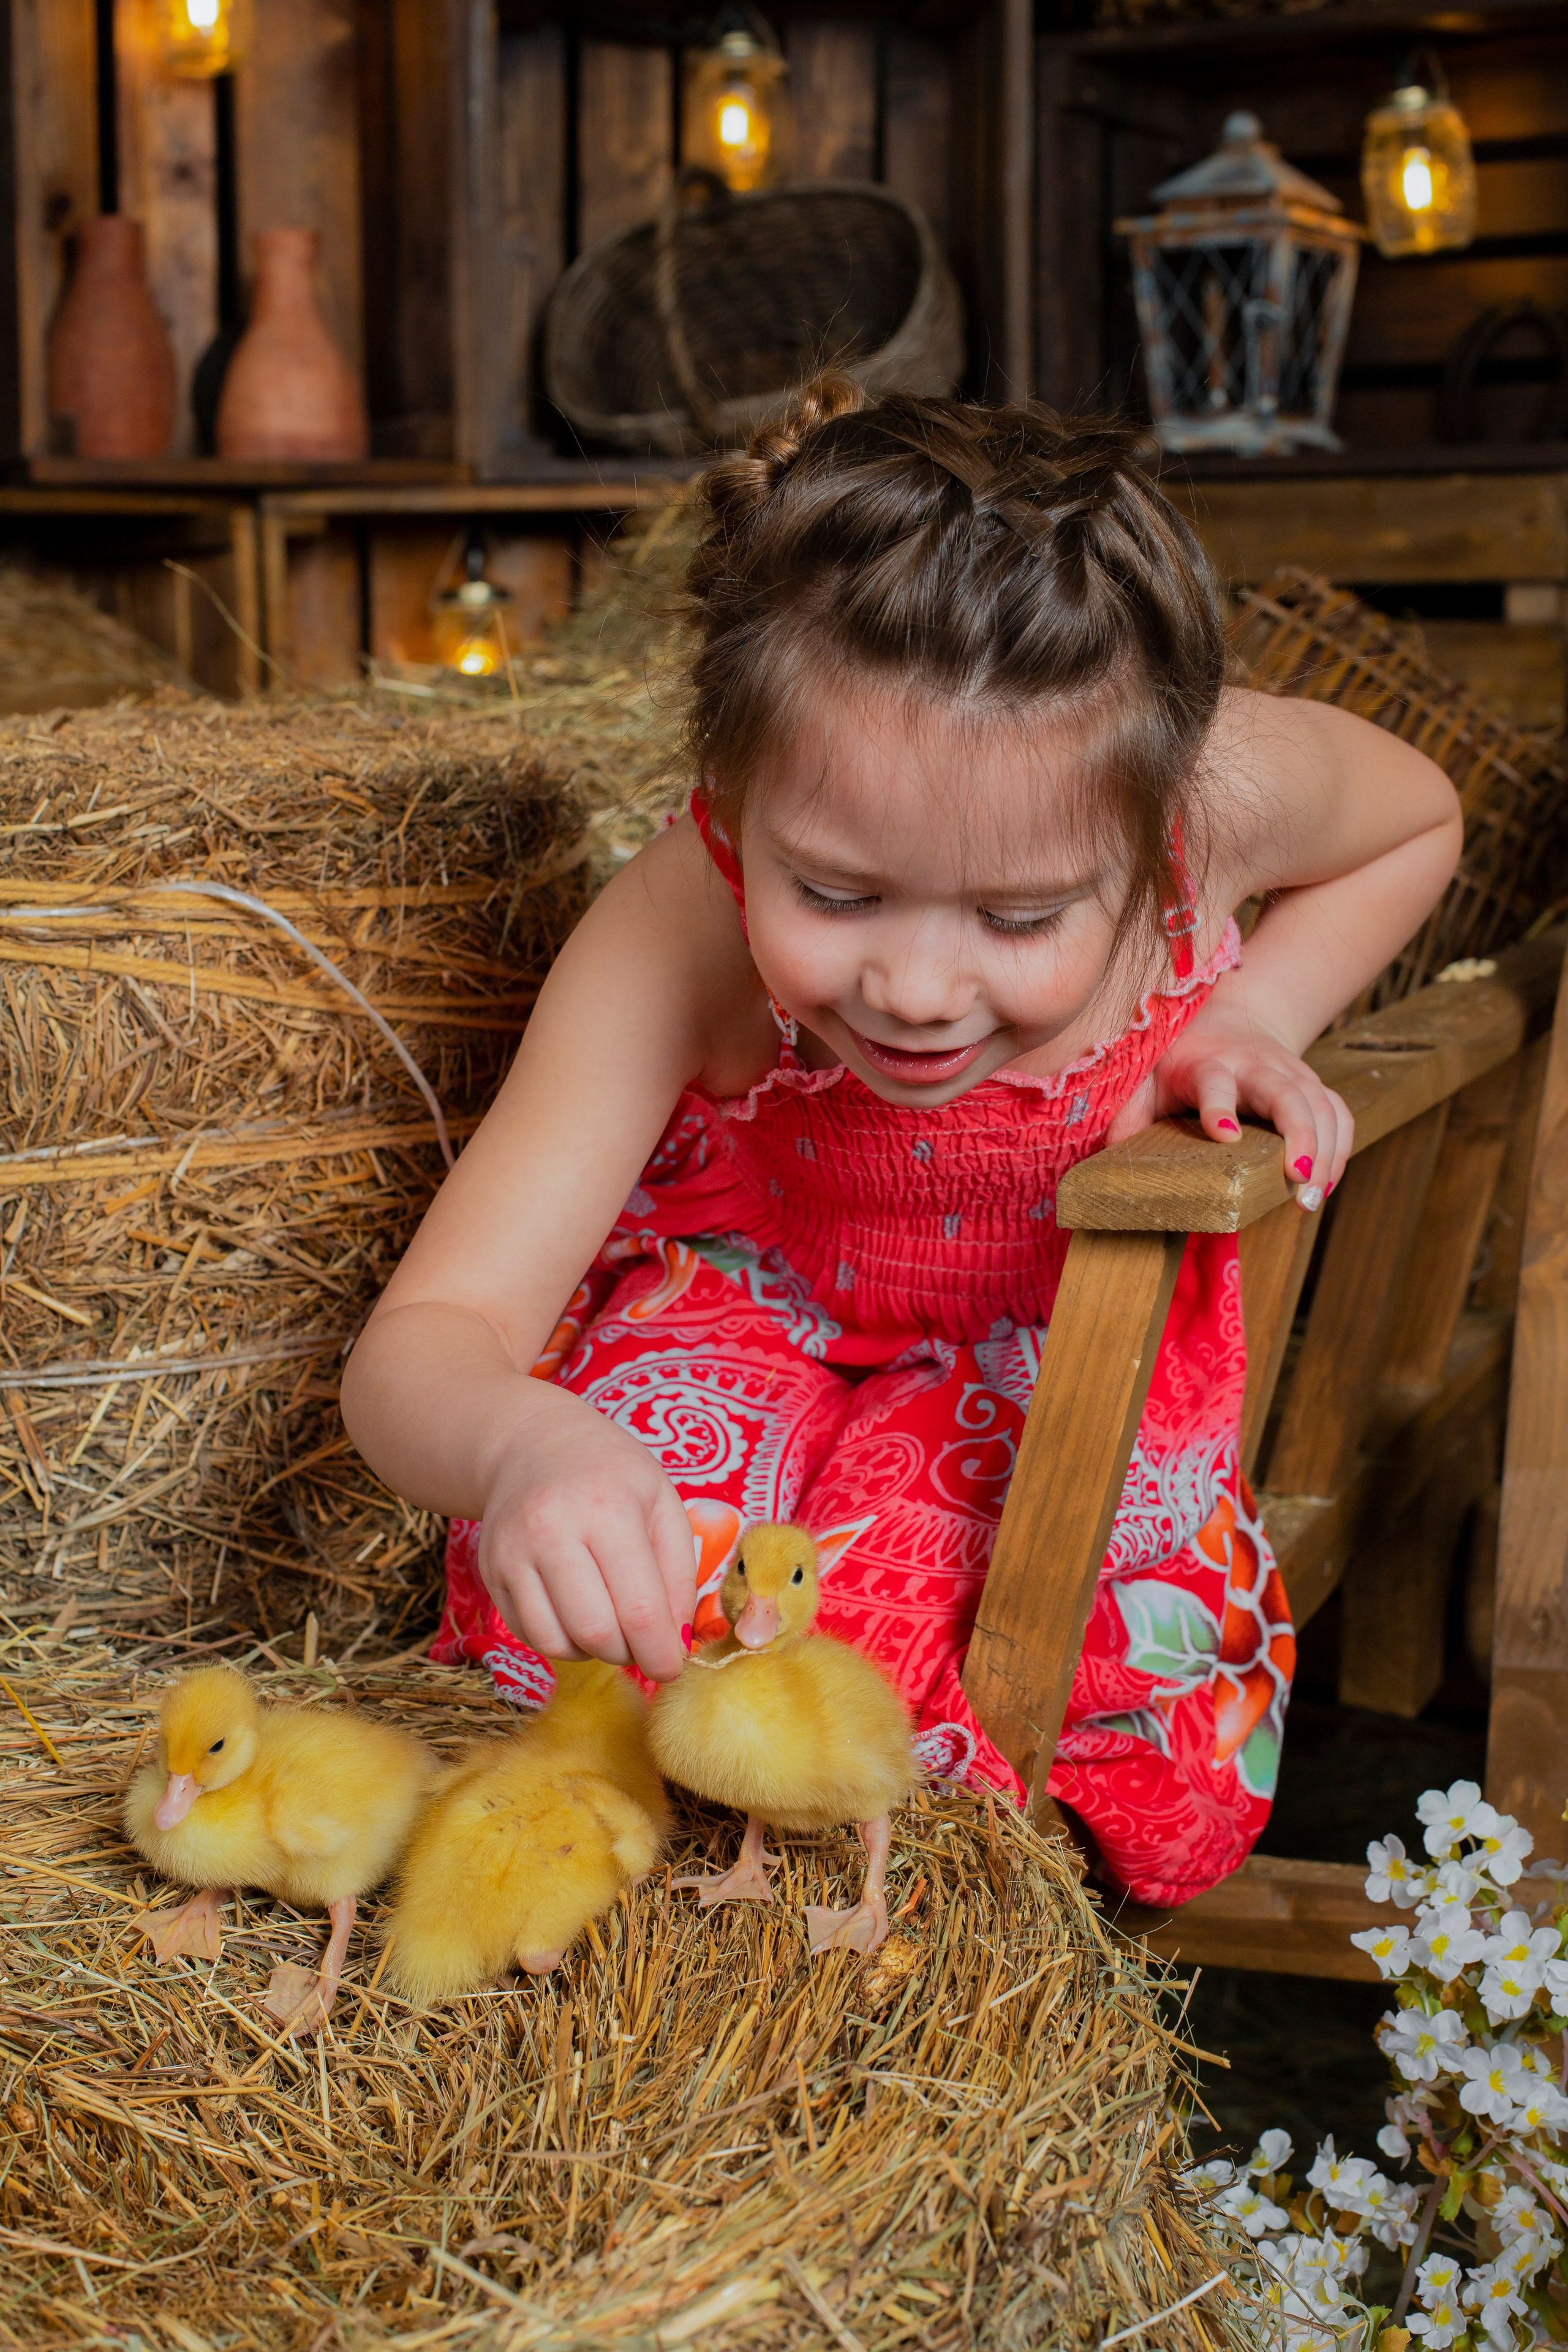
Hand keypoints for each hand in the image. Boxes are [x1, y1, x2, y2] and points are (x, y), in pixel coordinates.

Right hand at [476, 1380, 695, 1681]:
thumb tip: (676, 1642)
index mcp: (608, 1511)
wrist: (533, 1443)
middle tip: (641, 1642)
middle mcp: (552, 1532)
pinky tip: (576, 1613)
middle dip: (628, 1654)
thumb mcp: (663, 1504)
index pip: (639, 1610)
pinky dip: (559, 1640)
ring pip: (555, 1643)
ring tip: (609, 1623)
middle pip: (596, 1633)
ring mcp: (513, 1554)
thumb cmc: (611, 1474)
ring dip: (592, 1651)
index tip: (672, 1666)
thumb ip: (679, 1575)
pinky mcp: (489, 1571)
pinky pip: (527, 1633)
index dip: (661, 1653)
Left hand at [1106, 996, 1352, 1206]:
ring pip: (1322, 1107)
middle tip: (1295, 1180)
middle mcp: (1257, 1065)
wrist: (1233, 1015)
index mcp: (1209, 1063)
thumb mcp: (1147, 1078)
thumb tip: (1108, 1164)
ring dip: (1325, 1153)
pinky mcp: (1313, 1086)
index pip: (1215, 1082)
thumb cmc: (1182, 1059)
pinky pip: (1340, 1115)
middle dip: (1299, 1136)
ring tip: (1310, 1198)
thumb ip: (1129, 1116)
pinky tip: (1326, 1184)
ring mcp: (1292, 1073)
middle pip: (1288, 1094)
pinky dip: (1340, 1149)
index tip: (1224, 1134)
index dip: (1219, 1106)